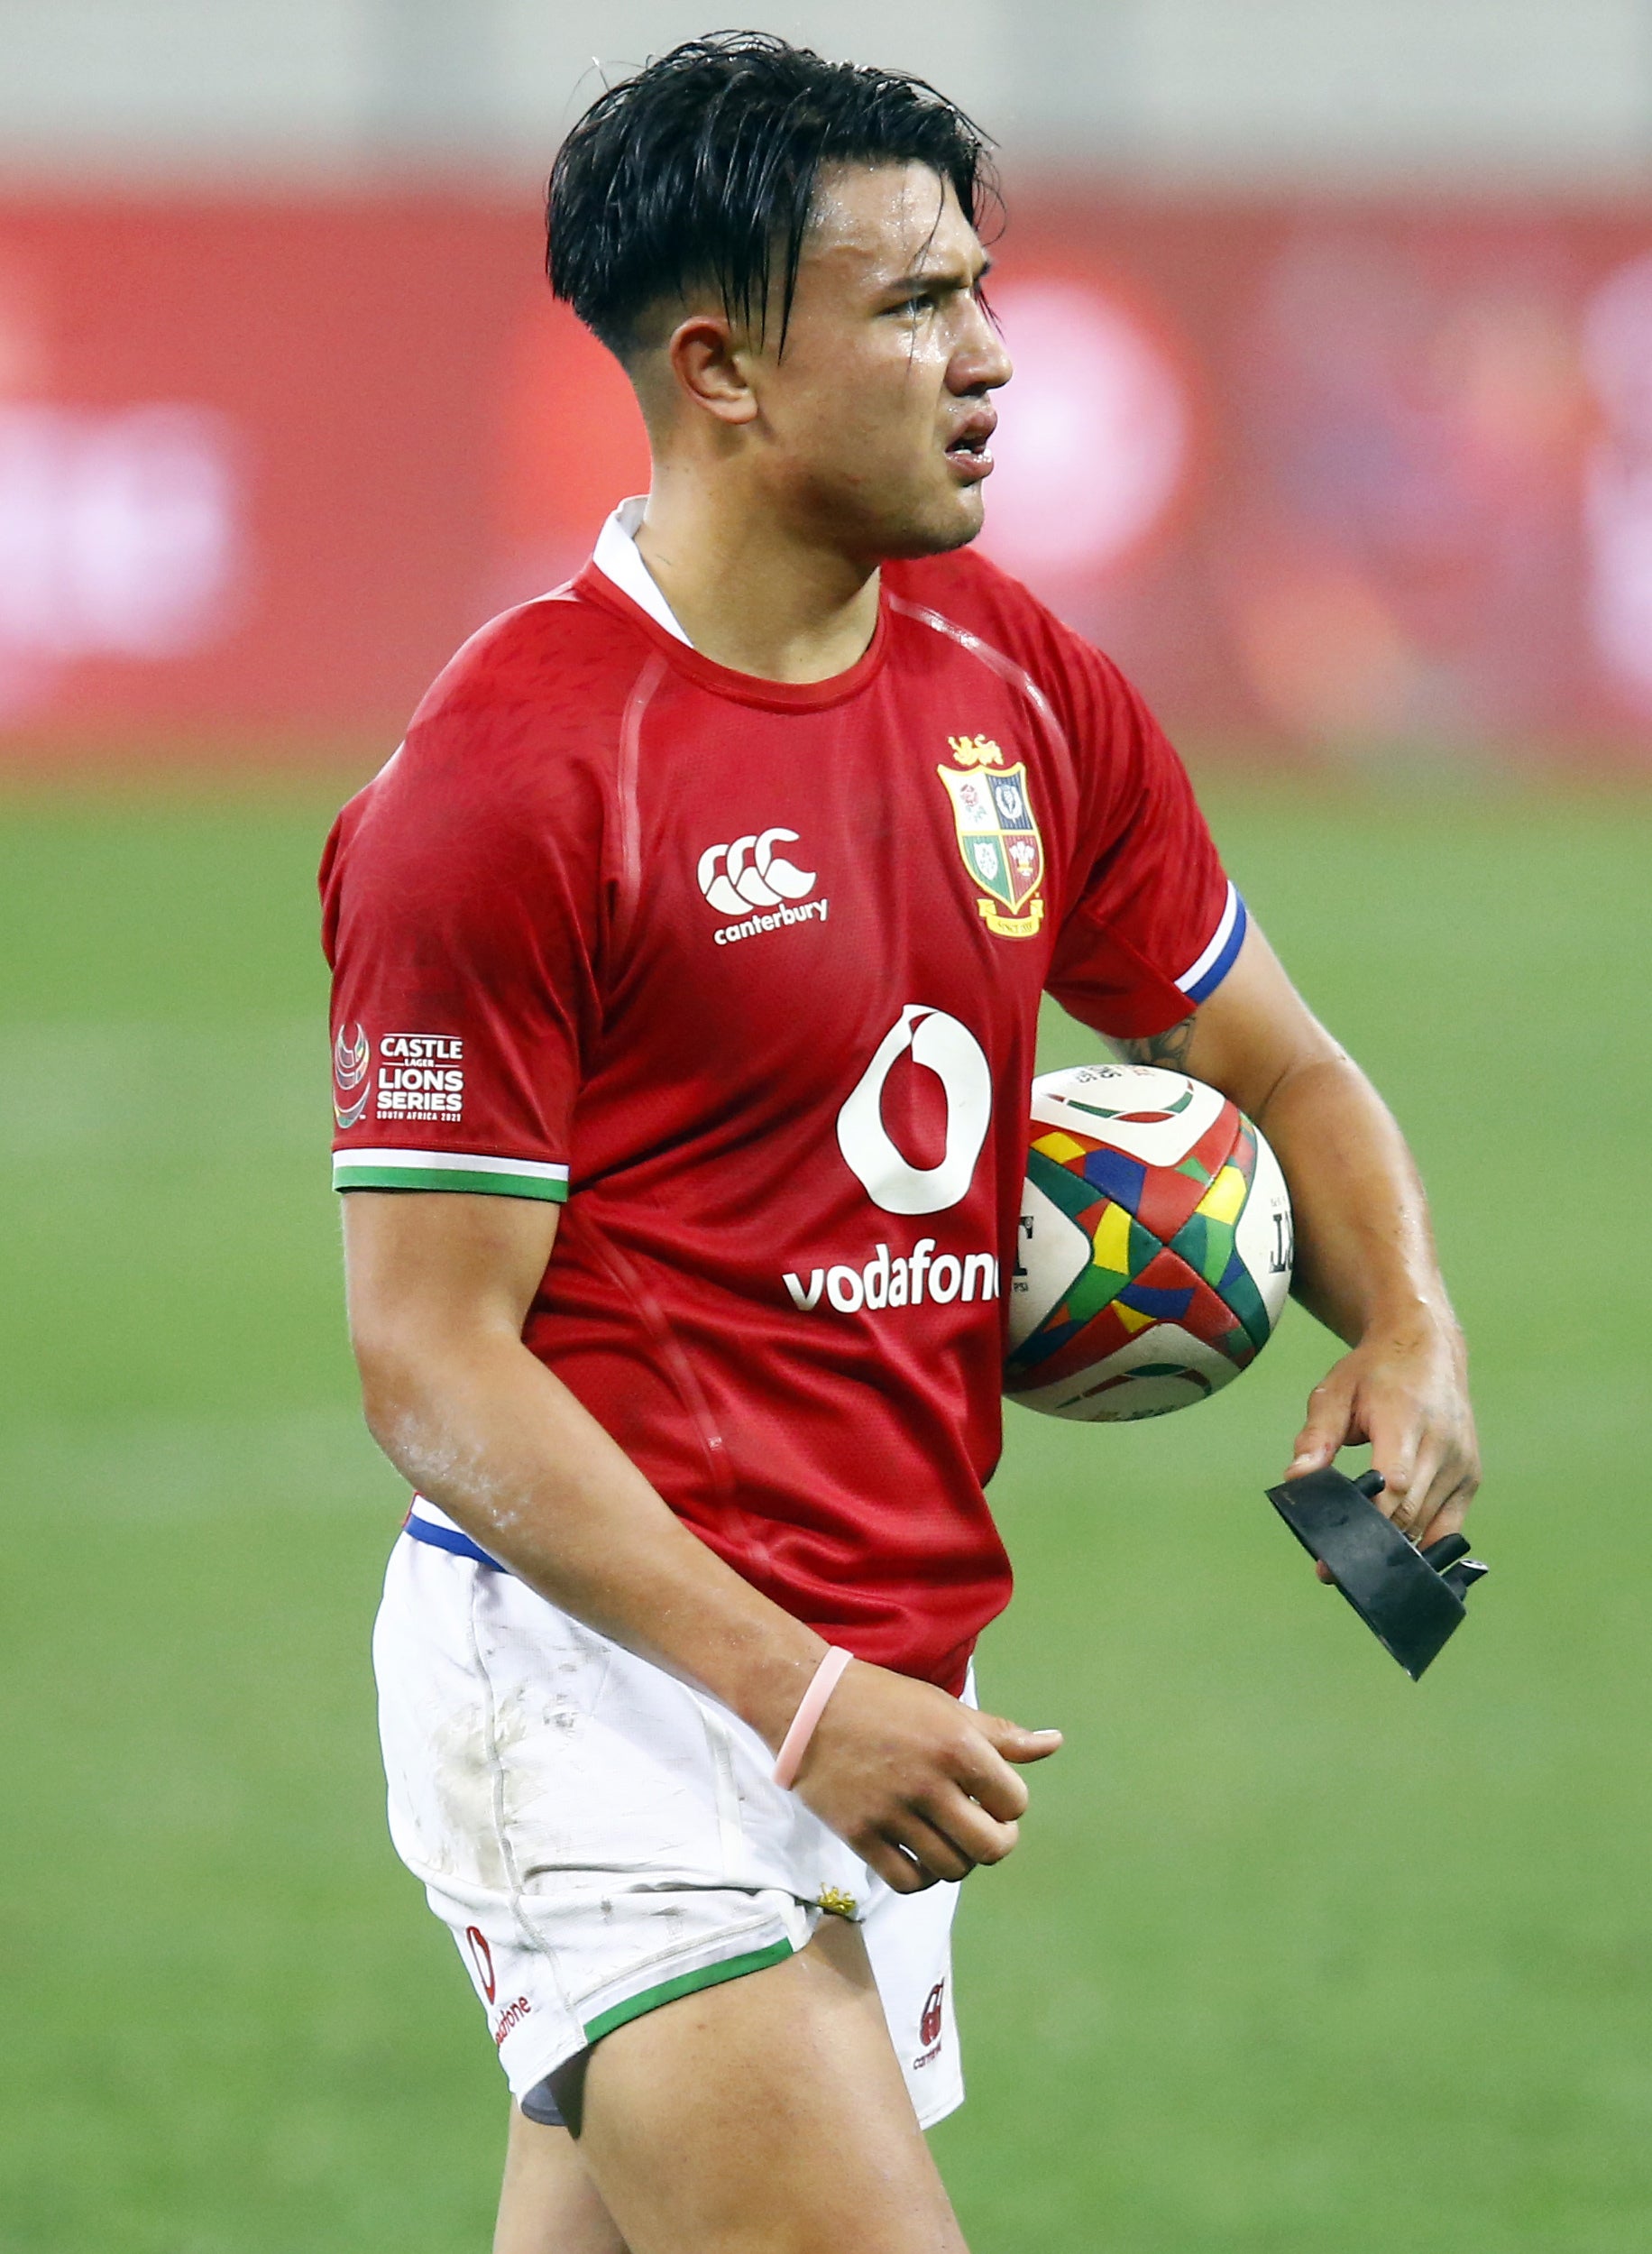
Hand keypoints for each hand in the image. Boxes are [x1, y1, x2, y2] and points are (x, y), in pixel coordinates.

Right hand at [790, 1661, 1061, 1894]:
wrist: (810, 1705)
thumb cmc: (887, 1703)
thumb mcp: (948, 1710)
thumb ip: (1003, 1735)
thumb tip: (1056, 1743)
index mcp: (957, 1745)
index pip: (1015, 1803)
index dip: (1010, 1805)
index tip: (991, 1797)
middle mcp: (929, 1782)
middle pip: (990, 1847)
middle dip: (995, 1843)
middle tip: (982, 1829)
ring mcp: (893, 1811)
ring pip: (951, 1868)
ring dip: (959, 1861)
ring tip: (949, 1839)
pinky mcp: (860, 1834)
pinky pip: (908, 1880)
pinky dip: (922, 1877)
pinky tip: (919, 1855)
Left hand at [1286, 1313, 1478, 1573]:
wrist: (1427, 1350)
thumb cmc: (1373, 1373)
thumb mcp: (1333, 1393)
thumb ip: (1316, 1438)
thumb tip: (1296, 1479)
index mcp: (1405, 1420)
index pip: (1393, 1484)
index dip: (1365, 1523)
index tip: (1332, 1554)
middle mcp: (1442, 1445)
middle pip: (1409, 1512)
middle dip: (1372, 1545)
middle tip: (1332, 1570)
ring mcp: (1462, 1464)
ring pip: (1428, 1525)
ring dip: (1395, 1548)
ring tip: (1357, 1562)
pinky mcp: (1470, 1477)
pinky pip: (1448, 1526)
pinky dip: (1422, 1543)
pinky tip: (1396, 1559)